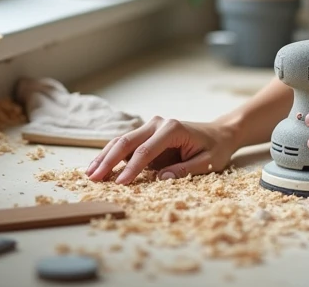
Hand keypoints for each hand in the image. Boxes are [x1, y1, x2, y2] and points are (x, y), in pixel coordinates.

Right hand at [85, 117, 238, 184]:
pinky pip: (126, 144)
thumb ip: (185, 170)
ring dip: (105, 157)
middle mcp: (158, 123)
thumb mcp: (208, 162)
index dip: (132, 168)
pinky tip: (99, 167)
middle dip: (109, 160)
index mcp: (173, 129)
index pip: (146, 150)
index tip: (120, 184)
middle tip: (94, 178)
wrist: (219, 133)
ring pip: (122, 141)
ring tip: (89, 174)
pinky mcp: (147, 134)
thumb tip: (161, 178)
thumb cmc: (215, 148)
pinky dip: (111, 155)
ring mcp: (150, 127)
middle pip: (127, 141)